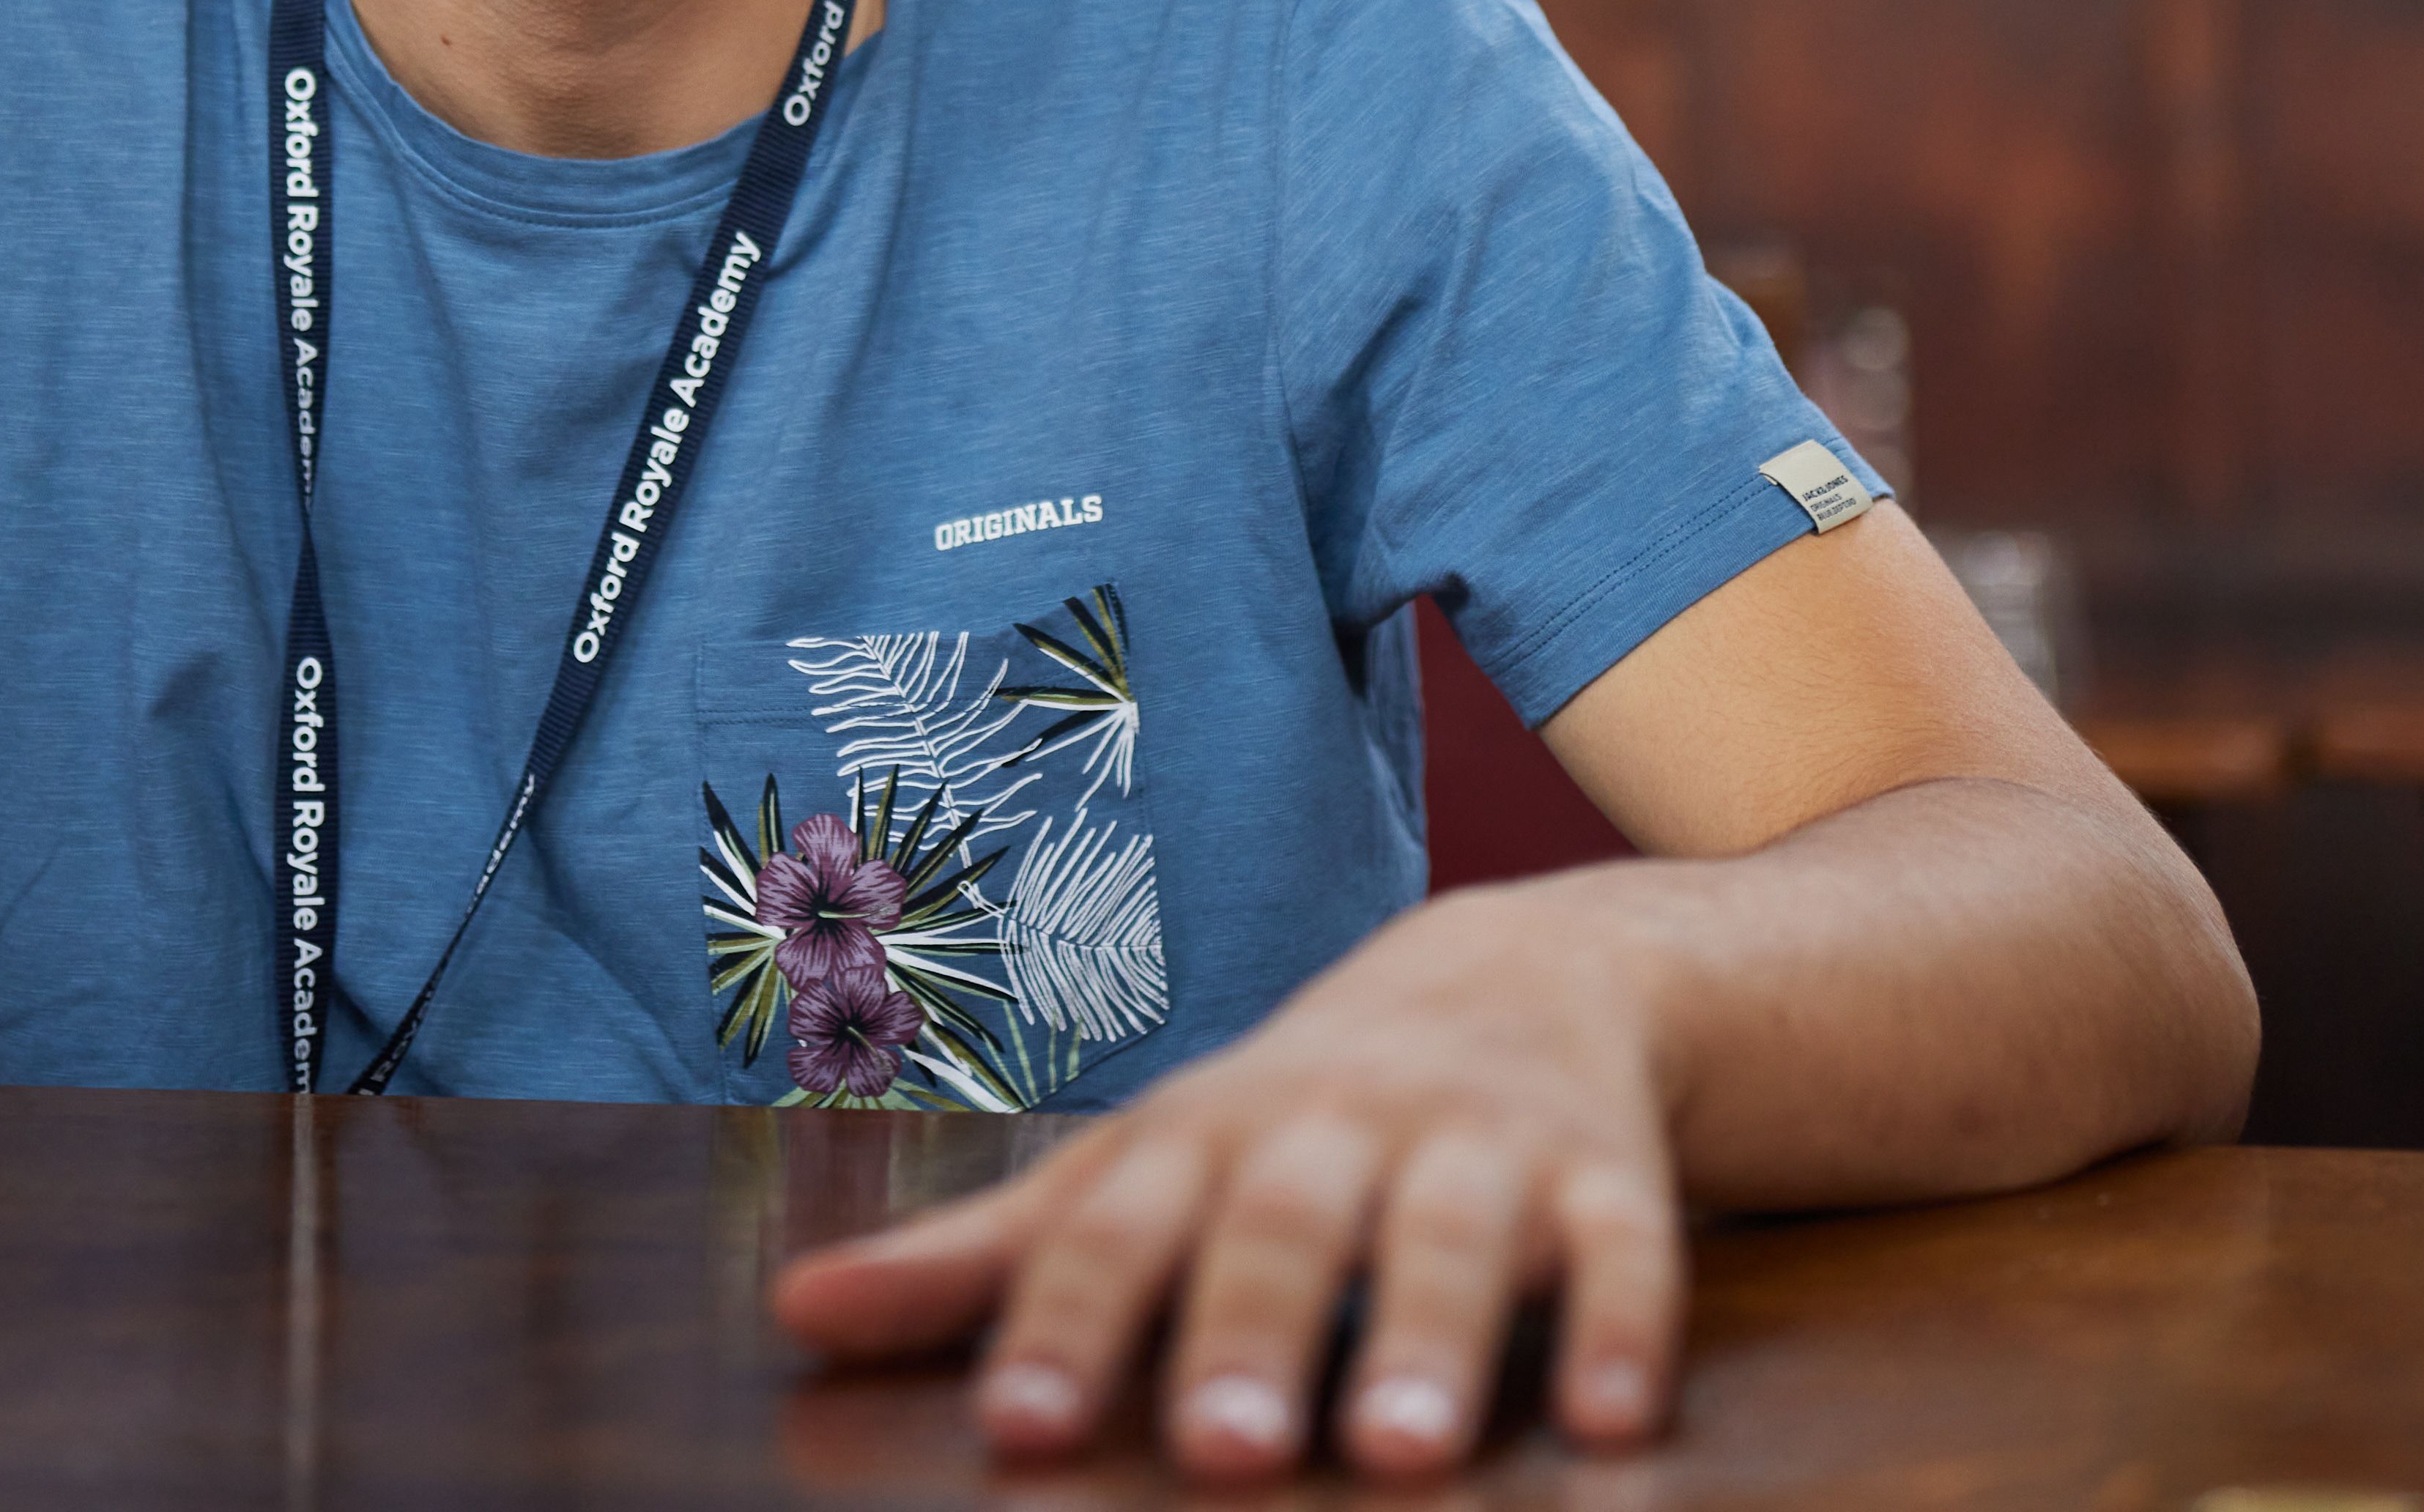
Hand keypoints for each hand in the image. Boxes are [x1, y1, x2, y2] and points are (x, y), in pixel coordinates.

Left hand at [769, 877, 1683, 1482]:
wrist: (1522, 970)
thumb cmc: (1286, 1117)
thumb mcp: (1139, 1168)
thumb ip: (980, 1256)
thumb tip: (795, 1315)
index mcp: (1207, 1136)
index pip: (1115, 1227)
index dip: (1063, 1322)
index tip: (1015, 1427)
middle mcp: (1337, 1128)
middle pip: (1287, 1225)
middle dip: (1252, 1334)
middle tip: (1223, 1453)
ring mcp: (1478, 1147)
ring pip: (1457, 1235)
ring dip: (1434, 1339)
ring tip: (1407, 1453)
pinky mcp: (1604, 1176)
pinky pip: (1628, 1245)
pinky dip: (1625, 1327)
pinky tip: (1616, 1425)